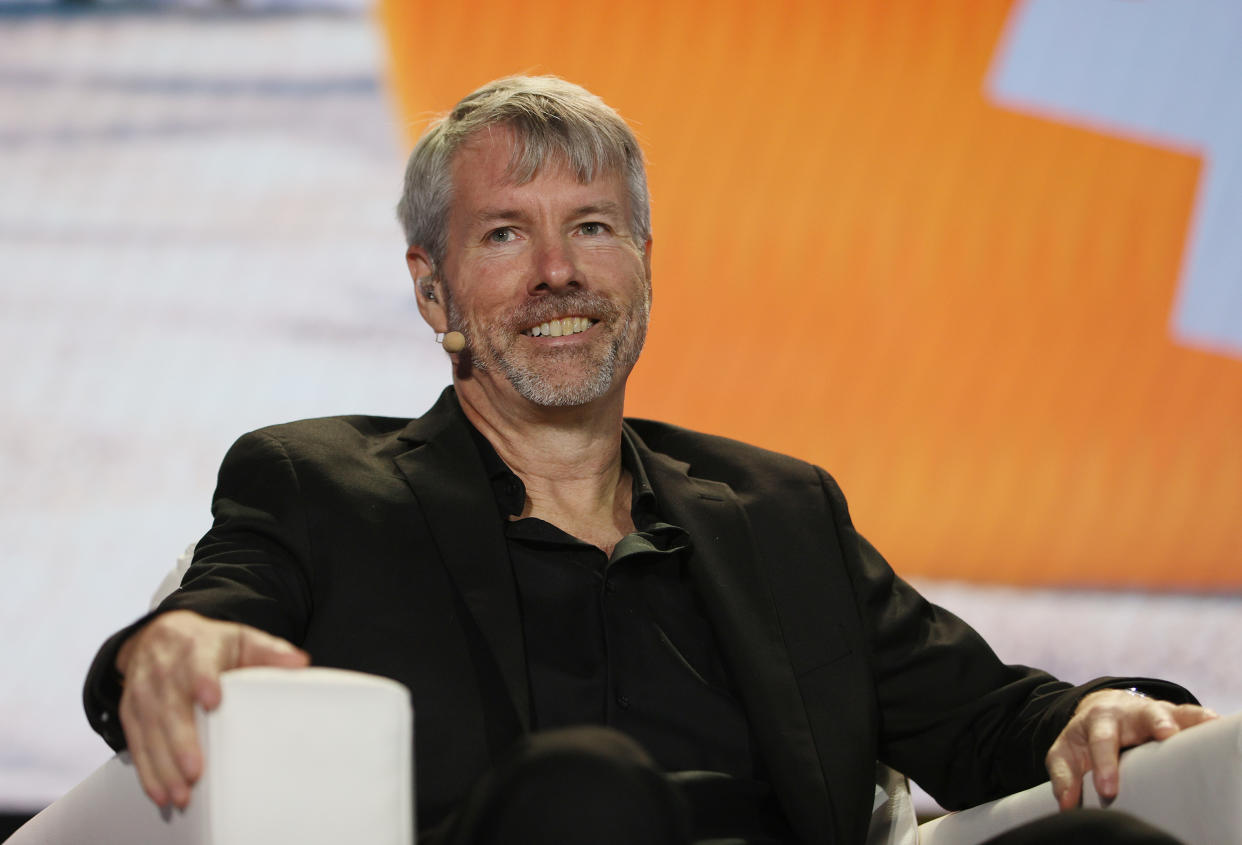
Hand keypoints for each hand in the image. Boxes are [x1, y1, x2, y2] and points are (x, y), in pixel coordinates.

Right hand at [115, 610, 309, 808]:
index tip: (212, 699)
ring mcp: (143, 693)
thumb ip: (269, 651)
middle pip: (170, 708)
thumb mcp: (240, 639)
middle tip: (195, 772)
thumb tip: (300, 662)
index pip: (198, 664)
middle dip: (181, 742)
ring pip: (151, 732)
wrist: (159, 634)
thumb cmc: (208, 644)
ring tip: (181, 793)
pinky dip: (147, 771)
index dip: (203, 680)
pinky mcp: (130, 712)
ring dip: (164, 766)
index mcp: (196, 648)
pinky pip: (137, 743)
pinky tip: (161, 792)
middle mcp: (165, 671)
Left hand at [1046, 688, 1216, 809]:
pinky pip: (1191, 715)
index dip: (1105, 765)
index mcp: (1099, 721)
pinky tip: (1215, 725)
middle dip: (1156, 724)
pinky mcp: (1174, 717)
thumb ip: (1064, 776)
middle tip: (1167, 735)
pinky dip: (1203, 719)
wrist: (1101, 710)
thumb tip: (1066, 804)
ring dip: (1187, 720)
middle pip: (1145, 715)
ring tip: (1207, 726)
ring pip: (1173, 711)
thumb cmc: (1084, 739)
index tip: (1108, 790)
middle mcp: (1129, 713)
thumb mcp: (1066, 753)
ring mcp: (1154, 713)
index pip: (1102, 741)